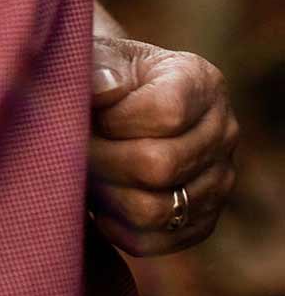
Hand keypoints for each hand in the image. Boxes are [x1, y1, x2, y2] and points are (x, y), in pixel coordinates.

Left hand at [87, 33, 238, 255]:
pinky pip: (157, 241)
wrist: (114, 101)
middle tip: (72, 148)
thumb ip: (99, 64)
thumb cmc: (104, 73)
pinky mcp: (202, 220)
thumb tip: (103, 88)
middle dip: (102, 158)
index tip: (90, 112)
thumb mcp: (99, 54)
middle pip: (160, 165)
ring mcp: (219, 180)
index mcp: (201, 82)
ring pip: (156, 209)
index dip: (116, 119)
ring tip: (82, 172)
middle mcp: (223, 132)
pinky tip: (97, 203)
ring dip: (105, 194)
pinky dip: (117, 228)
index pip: (166, 113)